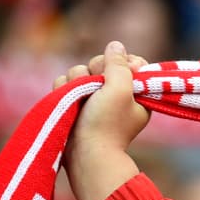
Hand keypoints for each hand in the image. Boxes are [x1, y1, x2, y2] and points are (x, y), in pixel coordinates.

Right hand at [52, 40, 149, 199]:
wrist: (83, 154)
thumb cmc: (107, 124)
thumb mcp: (120, 90)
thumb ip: (120, 65)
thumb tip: (116, 45)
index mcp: (136, 93)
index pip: (130, 62)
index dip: (123, 62)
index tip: (121, 71)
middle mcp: (115, 94)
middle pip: (101, 63)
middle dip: (95, 71)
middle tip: (97, 88)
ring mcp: (92, 98)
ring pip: (79, 70)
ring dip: (77, 82)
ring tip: (81, 101)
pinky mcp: (73, 102)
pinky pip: (64, 82)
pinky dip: (64, 90)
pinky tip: (68, 103)